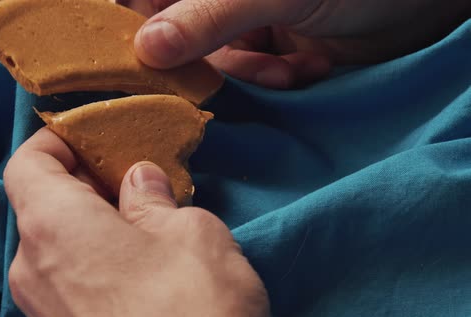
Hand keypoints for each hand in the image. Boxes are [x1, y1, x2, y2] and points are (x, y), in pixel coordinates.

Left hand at [3, 128, 270, 316]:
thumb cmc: (194, 308)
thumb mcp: (191, 234)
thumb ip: (155, 201)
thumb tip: (138, 182)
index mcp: (55, 228)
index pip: (26, 165)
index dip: (55, 142)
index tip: (90, 137)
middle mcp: (33, 271)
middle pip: (41, 208)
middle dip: (83, 186)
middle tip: (132, 181)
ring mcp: (43, 313)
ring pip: (55, 250)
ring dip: (92, 227)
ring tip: (144, 226)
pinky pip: (67, 285)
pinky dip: (93, 265)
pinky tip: (140, 273)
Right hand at [120, 0, 470, 88]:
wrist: (423, 6)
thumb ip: (208, 17)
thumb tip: (146, 48)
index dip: (132, 19)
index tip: (124, 52)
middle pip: (176, 29)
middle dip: (190, 57)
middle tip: (194, 78)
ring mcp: (248, 20)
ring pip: (214, 58)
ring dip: (247, 70)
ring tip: (284, 68)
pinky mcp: (272, 49)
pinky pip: (249, 73)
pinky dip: (273, 78)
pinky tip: (304, 70)